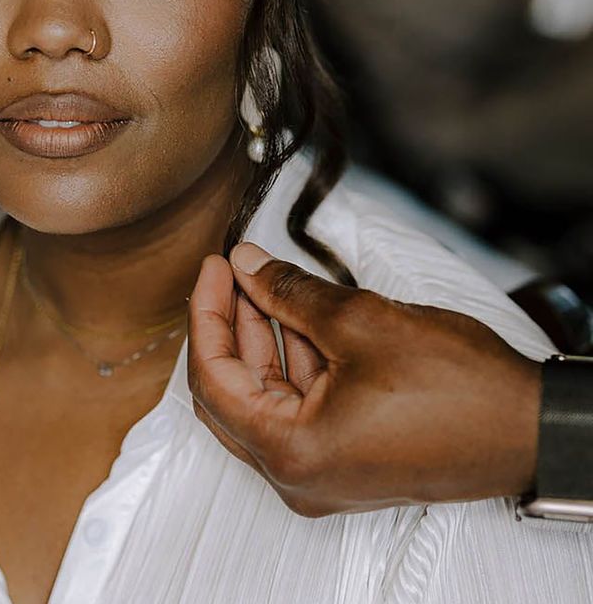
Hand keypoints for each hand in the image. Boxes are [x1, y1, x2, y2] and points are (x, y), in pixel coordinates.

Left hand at [188, 242, 541, 515]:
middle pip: (232, 391)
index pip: (213, 379)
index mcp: (290, 452)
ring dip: (261, 338)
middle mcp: (298, 474)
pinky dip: (293, 359)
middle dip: (229, 326)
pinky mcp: (346, 457)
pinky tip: (296, 314)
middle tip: (231, 273)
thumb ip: (288, 292)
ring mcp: (323, 470)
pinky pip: (299, 405)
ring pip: (266, 396)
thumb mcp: (360, 322)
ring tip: (264, 282)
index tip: (213, 269)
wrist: (532, 428)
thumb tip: (247, 265)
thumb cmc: (458, 390)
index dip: (206, 315)